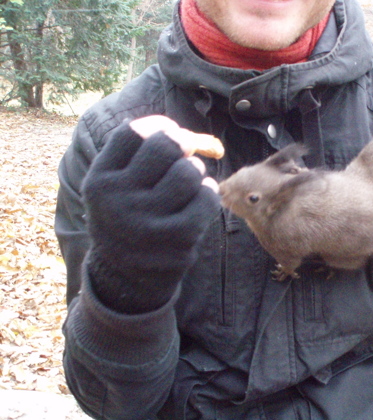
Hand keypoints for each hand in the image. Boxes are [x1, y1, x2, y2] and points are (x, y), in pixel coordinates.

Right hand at [81, 116, 220, 312]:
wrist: (126, 278)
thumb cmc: (128, 218)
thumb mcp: (114, 188)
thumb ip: (136, 156)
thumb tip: (182, 132)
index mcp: (100, 181)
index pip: (133, 133)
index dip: (159, 126)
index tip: (170, 132)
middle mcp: (119, 199)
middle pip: (166, 145)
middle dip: (182, 146)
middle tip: (184, 157)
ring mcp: (148, 221)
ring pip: (190, 171)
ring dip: (196, 173)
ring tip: (188, 185)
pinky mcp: (177, 239)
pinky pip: (207, 197)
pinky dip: (208, 194)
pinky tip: (200, 200)